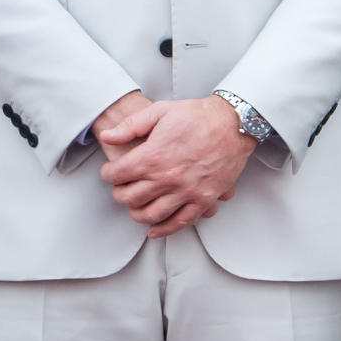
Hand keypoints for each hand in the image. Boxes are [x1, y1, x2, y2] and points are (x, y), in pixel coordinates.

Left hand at [98, 96, 256, 237]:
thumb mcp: (161, 111)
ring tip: (136, 205)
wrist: (233, 123)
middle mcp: (167, 178)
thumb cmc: (198, 116)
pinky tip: (155, 229)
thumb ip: (131, 126)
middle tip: (122, 188)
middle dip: (120, 193)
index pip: (116, 175)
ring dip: (137, 213)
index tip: (111, 172)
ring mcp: (186, 191)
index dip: (108, 174)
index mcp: (153, 156)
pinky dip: (163, 229)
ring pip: (150, 215)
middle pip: (129, 198)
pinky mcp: (203, 199)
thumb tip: (108, 136)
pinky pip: (179, 222)